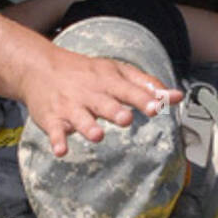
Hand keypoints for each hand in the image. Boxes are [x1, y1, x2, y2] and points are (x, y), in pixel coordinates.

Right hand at [21, 47, 182, 157]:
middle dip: (115, 111)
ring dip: (88, 126)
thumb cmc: (87, 73)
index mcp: (108, 80)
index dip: (143, 99)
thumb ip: (146, 85)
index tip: (157, 107)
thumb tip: (176, 96)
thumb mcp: (117, 71)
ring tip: (97, 135)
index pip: (128, 90)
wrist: (41, 67)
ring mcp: (70, 106)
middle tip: (126, 118)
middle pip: (104, 103)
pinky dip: (57, 140)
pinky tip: (61, 150)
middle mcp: (90, 93)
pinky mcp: (52, 118)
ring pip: (80, 117)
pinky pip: (54, 130)